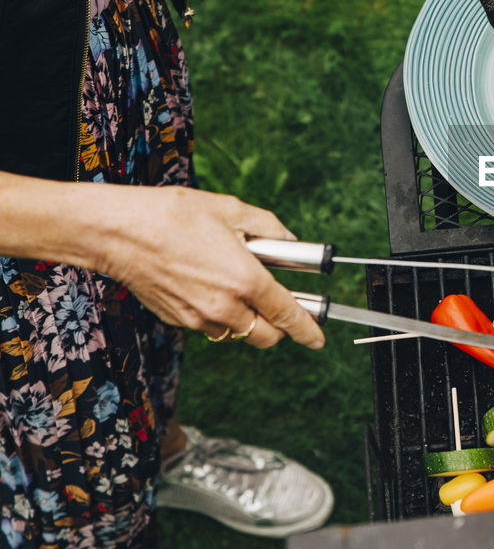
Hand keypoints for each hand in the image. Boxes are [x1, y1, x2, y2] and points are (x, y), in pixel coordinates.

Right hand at [95, 186, 324, 348]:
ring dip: (247, 319)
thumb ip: (269, 228)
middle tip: (278, 302)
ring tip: (237, 285)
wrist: (118, 231)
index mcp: (246, 280)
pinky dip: (220, 314)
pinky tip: (210, 285)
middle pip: (267, 336)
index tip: (319, 338)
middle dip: (280, 326)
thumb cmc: (172, 215)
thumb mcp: (232, 210)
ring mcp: (199, 318)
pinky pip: (210, 326)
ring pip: (238, 333)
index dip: (308, 330)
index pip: (289, 315)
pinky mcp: (178, 320)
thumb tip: (289, 240)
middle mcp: (225, 306)